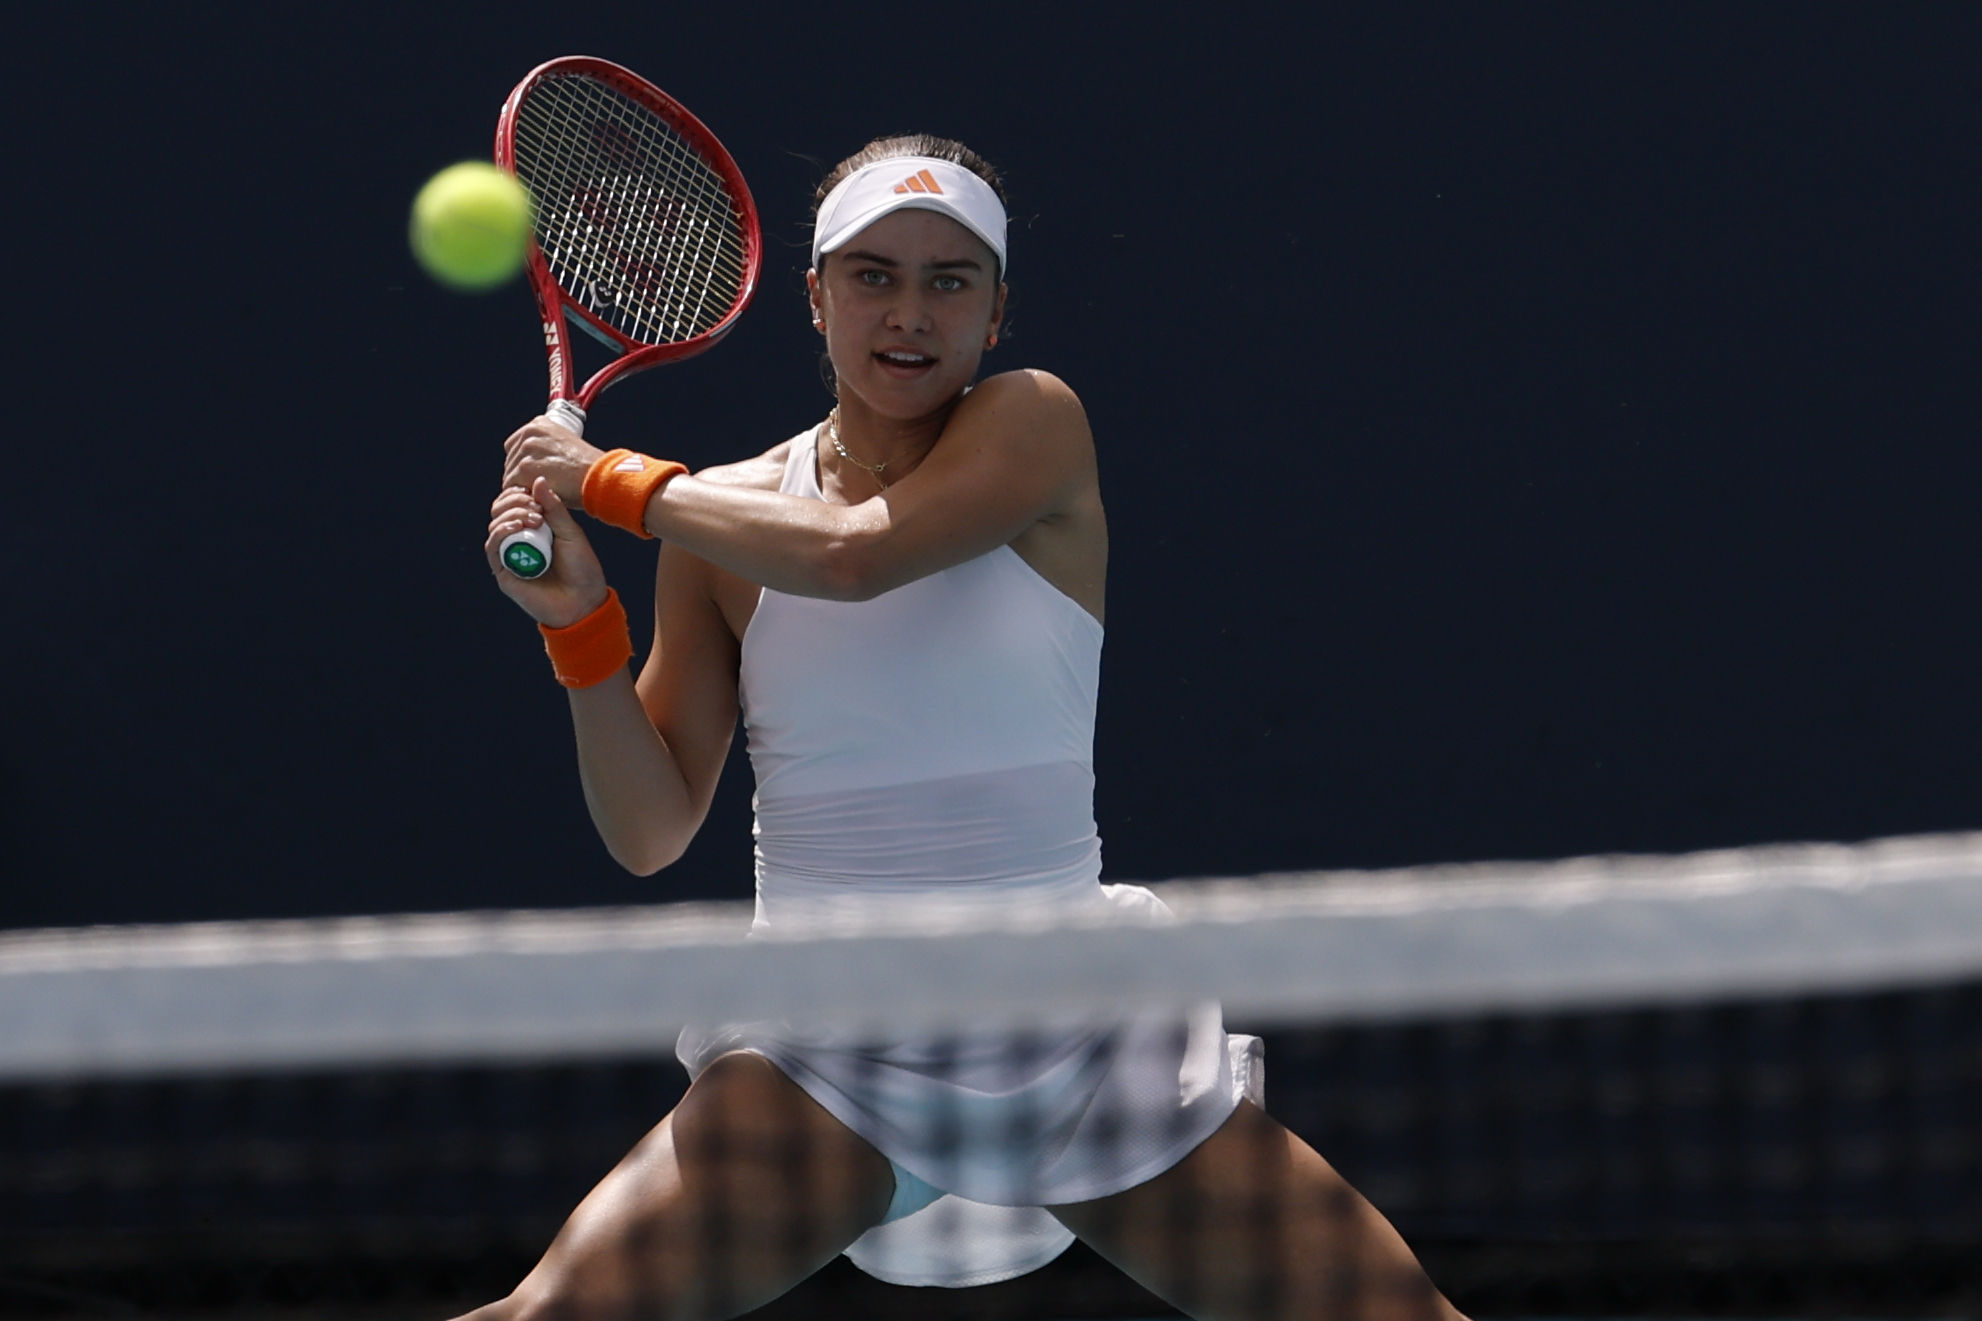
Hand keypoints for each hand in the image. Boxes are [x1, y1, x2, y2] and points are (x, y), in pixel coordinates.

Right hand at [486, 478, 610, 626]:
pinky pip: (492, 547)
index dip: (519, 493)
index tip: (536, 493)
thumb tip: (537, 480)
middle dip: (514, 502)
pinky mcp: (504, 572)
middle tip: (535, 506)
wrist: (584, 602)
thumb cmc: (581, 568)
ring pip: (494, 526)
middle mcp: (519, 540)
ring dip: (511, 515)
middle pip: (500, 511)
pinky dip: (500, 533)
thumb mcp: (570, 532)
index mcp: (534, 528)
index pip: (514, 502)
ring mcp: (510, 555)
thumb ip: (554, 508)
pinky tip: (516, 527)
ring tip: (533, 519)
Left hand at [503, 414, 603, 507]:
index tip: (533, 474)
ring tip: (537, 494)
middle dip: (520, 475)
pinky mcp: (525, 468)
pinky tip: (534, 499)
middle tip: (536, 488)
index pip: (515, 445)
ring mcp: (527, 449)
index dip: (523, 462)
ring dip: (521, 486)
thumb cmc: (588, 468)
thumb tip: (535, 462)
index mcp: (540, 424)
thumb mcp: (567, 445)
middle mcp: (530, 432)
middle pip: (511, 459)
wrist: (597, 477)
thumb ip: (547, 448)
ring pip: (510, 473)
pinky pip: (511, 485)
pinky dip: (521, 494)